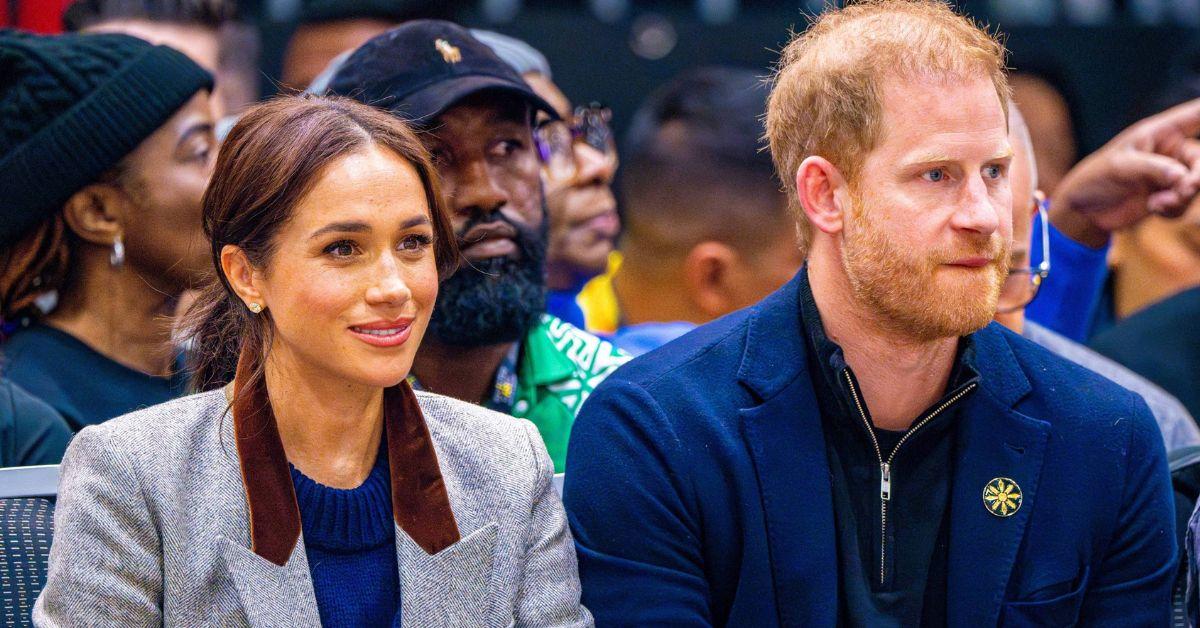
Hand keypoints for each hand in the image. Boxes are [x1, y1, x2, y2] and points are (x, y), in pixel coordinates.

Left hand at [1051, 98, 1199, 246]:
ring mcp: (1172, 174)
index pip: (1195, 113)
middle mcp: (1171, 150)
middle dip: (1198, 176)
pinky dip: (1174, 209)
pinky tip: (1153, 208)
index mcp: (1159, 131)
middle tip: (1187, 188)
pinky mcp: (1169, 196)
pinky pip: (1185, 203)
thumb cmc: (1096, 177)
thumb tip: (1183, 177)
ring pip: (1196, 185)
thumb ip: (1152, 168)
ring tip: (1158, 204)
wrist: (1084, 210)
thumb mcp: (1119, 167)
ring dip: (1182, 197)